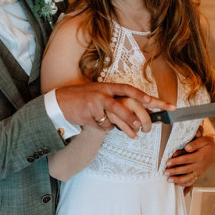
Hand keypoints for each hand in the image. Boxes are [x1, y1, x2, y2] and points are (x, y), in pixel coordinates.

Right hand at [56, 82, 173, 138]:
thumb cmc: (85, 96)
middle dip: (131, 118)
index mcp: (107, 87)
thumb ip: (116, 97)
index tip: (152, 100)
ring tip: (122, 127)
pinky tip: (96, 122)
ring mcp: (94, 106)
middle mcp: (101, 94)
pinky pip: (103, 127)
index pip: (127, 89)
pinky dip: (104, 127)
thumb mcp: (100, 91)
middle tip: (140, 126)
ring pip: (112, 121)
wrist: (61, 101)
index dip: (140, 95)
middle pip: (121, 107)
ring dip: (118, 126)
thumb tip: (139, 107)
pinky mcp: (88, 117)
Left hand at [165, 121, 214, 194]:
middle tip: (165, 172)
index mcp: (200, 156)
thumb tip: (187, 148)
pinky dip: (185, 184)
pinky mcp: (199, 173)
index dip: (176, 161)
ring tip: (169, 180)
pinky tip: (178, 185)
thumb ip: (195, 143)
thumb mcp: (203, 139)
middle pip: (185, 170)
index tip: (167, 162)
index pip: (186, 159)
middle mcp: (200, 165)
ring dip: (178, 180)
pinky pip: (192, 181)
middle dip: (174, 172)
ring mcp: (200, 171)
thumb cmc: (207, 142)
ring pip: (188, 178)